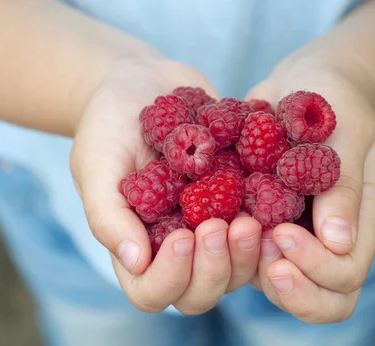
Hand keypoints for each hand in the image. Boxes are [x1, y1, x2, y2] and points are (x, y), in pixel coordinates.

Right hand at [70, 58, 261, 314]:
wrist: (143, 82)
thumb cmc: (108, 123)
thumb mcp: (96, 162)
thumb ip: (108, 213)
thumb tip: (135, 262)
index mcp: (139, 245)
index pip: (153, 292)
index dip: (172, 278)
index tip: (184, 236)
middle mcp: (178, 244)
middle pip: (204, 289)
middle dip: (217, 267)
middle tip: (223, 226)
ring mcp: (213, 224)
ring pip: (240, 266)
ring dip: (248, 252)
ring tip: (252, 218)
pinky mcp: (241, 200)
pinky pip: (264, 225)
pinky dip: (273, 220)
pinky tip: (277, 196)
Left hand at [245, 62, 374, 322]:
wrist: (304, 81)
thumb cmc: (334, 97)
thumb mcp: (347, 129)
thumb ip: (344, 184)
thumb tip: (339, 244)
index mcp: (358, 222)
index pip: (344, 277)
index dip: (315, 268)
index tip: (282, 233)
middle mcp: (325, 239)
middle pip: (319, 300)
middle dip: (287, 288)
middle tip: (259, 249)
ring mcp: (291, 232)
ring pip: (275, 282)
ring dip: (249, 266)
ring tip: (229, 228)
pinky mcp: (257, 219)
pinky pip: (242, 249)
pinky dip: (226, 242)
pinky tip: (209, 215)